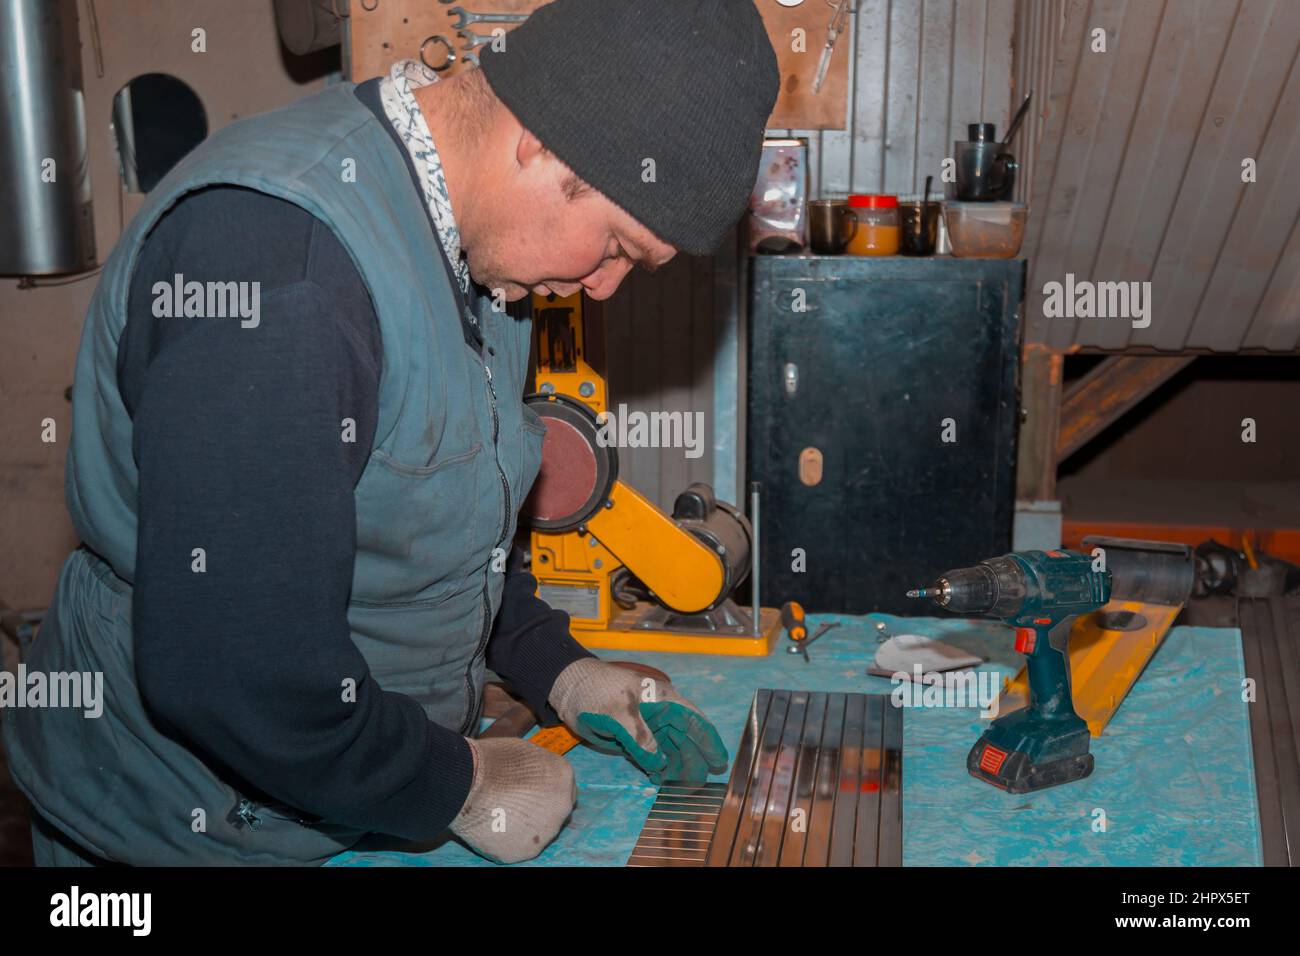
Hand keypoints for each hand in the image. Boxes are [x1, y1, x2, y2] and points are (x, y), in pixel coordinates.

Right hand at [448, 737, 575, 863]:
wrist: (467, 782)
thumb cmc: (492, 760)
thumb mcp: (525, 751)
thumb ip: (539, 768)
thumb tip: (536, 777)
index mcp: (563, 776)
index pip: (562, 788)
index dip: (545, 790)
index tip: (529, 791)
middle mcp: (562, 806)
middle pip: (555, 811)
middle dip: (538, 809)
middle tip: (514, 805)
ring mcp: (547, 831)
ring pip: (540, 832)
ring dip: (525, 826)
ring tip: (500, 816)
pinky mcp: (527, 851)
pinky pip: (520, 846)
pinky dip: (509, 840)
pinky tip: (494, 829)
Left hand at [548, 659, 728, 784]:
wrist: (569, 689)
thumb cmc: (595, 691)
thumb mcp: (617, 711)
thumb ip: (640, 736)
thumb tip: (660, 761)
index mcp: (663, 699)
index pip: (694, 720)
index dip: (708, 739)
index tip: (719, 760)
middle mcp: (661, 713)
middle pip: (686, 739)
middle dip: (694, 760)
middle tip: (697, 785)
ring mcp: (648, 726)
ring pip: (671, 749)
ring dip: (676, 767)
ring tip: (679, 788)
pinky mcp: (634, 738)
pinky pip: (653, 754)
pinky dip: (659, 767)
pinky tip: (660, 780)